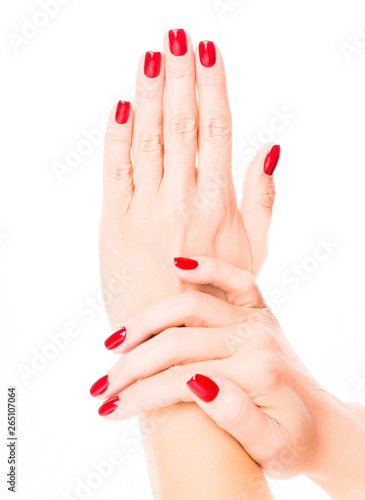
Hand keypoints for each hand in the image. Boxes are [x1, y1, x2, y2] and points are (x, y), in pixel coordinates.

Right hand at [92, 256, 364, 496]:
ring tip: (113, 341)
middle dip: (131, 365)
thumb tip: (196, 383)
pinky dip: (208, 266)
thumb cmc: (292, 440)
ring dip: (147, 321)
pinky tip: (177, 263)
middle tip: (98, 385)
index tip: (107, 408)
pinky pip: (235, 277)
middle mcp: (254, 337)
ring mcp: (255, 318)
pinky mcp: (258, 307)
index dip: (139, 394)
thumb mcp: (270, 447)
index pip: (180, 379)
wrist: (321, 425)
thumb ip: (236, 416)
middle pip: (176, 342)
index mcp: (256, 373)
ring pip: (190, 305)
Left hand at [99, 29, 279, 330]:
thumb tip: (269, 147)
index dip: (212, 85)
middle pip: (181, 122)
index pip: (217, 128)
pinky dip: (117, 133)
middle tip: (177, 36)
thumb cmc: (215, 297)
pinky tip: (122, 103)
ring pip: (148, 137)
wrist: (167, 336)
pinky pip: (115, 167)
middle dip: (179, 75)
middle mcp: (182, 199)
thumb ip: (263, 198)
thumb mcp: (254, 252)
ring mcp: (144, 209)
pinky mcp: (113, 221)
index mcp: (219, 203)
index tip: (208, 51)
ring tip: (152, 56)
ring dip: (149, 92)